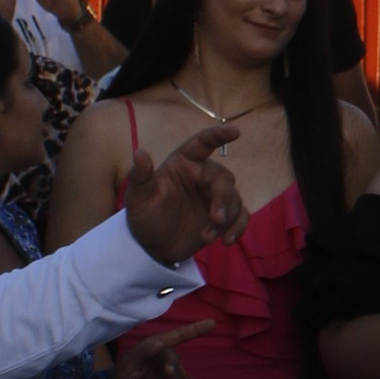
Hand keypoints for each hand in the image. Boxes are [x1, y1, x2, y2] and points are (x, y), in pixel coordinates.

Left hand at [110, 319, 214, 378]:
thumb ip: (144, 351)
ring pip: (181, 376)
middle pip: (176, 360)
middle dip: (171, 367)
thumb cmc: (123, 378)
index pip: (177, 336)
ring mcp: (171, 375)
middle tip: (165, 374)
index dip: (195, 329)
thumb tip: (161, 342)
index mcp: (155, 348)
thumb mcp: (128, 363)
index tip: (212, 323)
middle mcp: (165, 359)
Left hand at [123, 118, 244, 262]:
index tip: (235, 131)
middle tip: (217, 218)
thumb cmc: (145, 216)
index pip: (203, 143)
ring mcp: (215, 197)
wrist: (154, 247)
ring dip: (227, 218)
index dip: (219, 135)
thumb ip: (140, 176)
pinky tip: (226, 240)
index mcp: (184, 164)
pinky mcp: (224, 216)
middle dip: (224, 198)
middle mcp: (202, 176)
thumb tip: (139, 152)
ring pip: (234, 199)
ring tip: (207, 237)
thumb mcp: (138, 197)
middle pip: (224, 179)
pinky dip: (238, 227)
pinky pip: (241, 216)